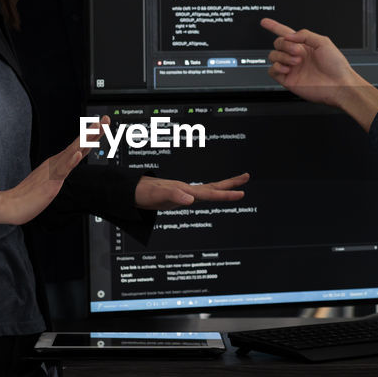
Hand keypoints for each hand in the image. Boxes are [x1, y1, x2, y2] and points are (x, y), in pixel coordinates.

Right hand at [0, 127, 97, 225]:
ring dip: (85, 140)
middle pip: (78, 144)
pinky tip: (77, 153)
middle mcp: (56, 162)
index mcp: (58, 162)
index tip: (103, 125)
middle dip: (93, 132)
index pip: (79, 147)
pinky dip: (70, 161)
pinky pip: (62, 170)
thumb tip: (68, 169)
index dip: (92, 136)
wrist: (12, 205)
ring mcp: (53, 170)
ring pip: (72, 152)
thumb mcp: (51, 182)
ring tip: (96, 129)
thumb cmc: (30, 195)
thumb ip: (60, 173)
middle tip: (106, 120)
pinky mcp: (50, 181)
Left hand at [135, 173, 249, 209]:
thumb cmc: (142, 193)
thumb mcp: (157, 196)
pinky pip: (199, 194)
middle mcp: (186, 189)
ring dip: (222, 188)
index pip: (211, 192)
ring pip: (207, 189)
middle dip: (231, 183)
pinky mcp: (178, 195)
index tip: (242, 193)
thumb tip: (191, 200)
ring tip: (236, 187)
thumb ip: (174, 196)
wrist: (130, 191)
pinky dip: (209, 193)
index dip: (227, 194)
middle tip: (246, 177)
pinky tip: (210, 195)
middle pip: (213, 186)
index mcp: (185, 190)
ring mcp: (183, 191)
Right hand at [261, 18, 355, 104]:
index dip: (274, 26)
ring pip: (273, 56)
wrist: (338, 85)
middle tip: (297, 50)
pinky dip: (277, 67)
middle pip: (278, 43)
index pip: (286, 33)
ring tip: (296, 61)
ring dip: (283, 56)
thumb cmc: (336, 65)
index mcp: (304, 45)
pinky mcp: (287, 79)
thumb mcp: (323, 42)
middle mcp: (296, 55)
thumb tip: (288, 36)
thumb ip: (305, 34)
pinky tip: (288, 68)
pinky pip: (272, 70)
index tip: (265, 22)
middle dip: (285, 44)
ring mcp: (291, 67)